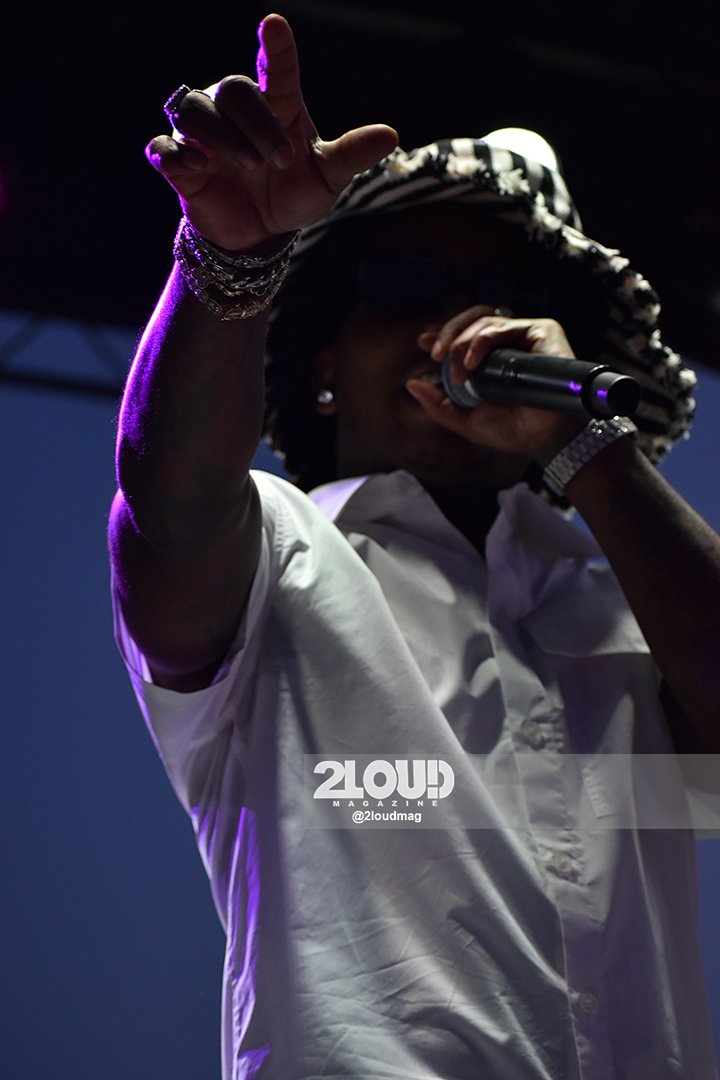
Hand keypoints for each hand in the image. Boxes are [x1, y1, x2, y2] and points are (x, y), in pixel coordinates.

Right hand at [145, 14, 398, 250]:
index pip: (276, 68)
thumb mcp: (327, 179)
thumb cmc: (293, 194)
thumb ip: (351, 155)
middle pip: (234, 90)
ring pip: (194, 110)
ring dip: (221, 135)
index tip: (274, 25)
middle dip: (258, 123)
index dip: (276, 47)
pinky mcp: (181, 165)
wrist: (259, 235)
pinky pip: (163, 148)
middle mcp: (236, 111)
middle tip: (280, 159)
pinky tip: (193, 166)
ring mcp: (204, 136)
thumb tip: (390, 136)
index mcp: (277, 105)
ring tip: (248, 166)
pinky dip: (174, 153)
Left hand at [407, 311, 586, 462]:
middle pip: (472, 318)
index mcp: (492, 356)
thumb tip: (411, 383)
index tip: (424, 342)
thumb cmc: (512, 430)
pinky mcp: (540, 331)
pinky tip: (472, 362)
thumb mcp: (465, 419)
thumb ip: (437, 404)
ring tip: (458, 372)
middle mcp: (509, 342)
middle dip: (449, 332)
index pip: (465, 331)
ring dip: (462, 342)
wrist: (542, 438)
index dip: (443, 331)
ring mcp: (524, 334)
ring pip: (484, 320)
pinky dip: (481, 340)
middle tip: (435, 354)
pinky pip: (503, 326)